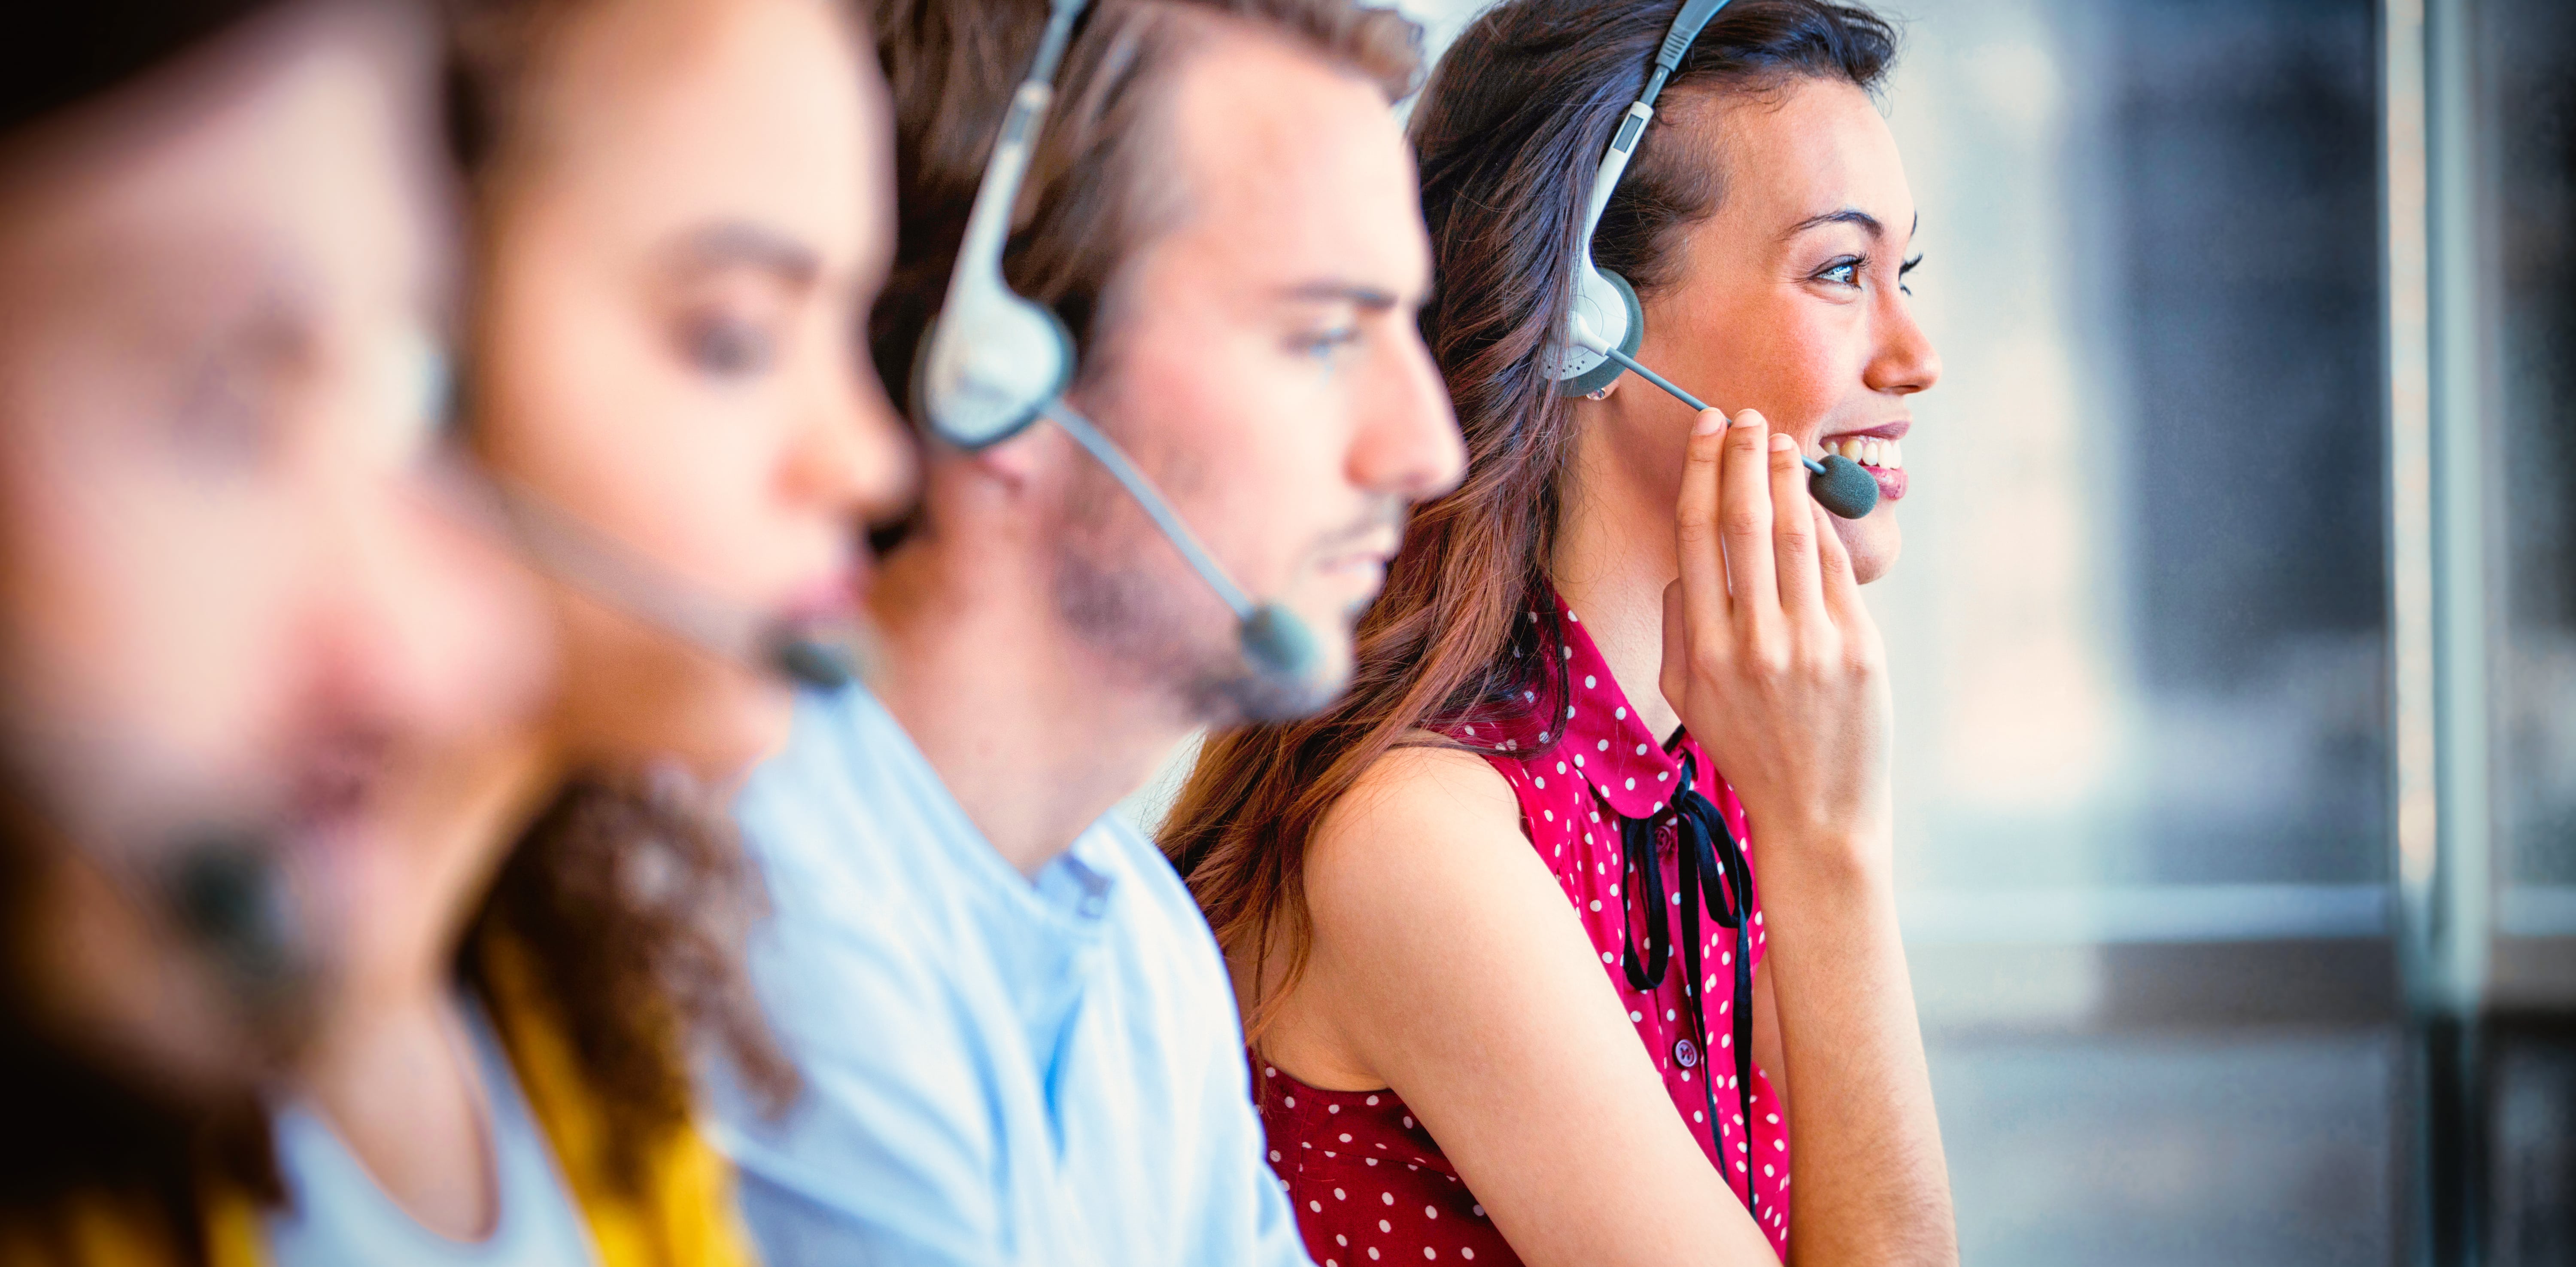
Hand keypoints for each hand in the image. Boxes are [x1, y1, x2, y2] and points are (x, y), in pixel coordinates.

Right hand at [1659, 407, 1890, 862]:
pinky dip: (1823, 526)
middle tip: (1743, 416)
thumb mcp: (1686, 697)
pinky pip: (1836, 572)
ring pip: (1795, 535)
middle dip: (1742, 457)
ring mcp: (1811, 646)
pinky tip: (1813, 497)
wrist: (1817, 814)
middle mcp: (1754, 643)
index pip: (1698, 537)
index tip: (1708, 431)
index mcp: (1703, 651)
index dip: (1703, 473)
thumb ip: (1677, 626)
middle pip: (1744, 523)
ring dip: (1786, 477)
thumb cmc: (1746, 749)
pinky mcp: (1859, 650)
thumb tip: (1687, 563)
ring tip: (1779, 442)